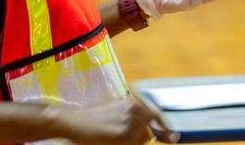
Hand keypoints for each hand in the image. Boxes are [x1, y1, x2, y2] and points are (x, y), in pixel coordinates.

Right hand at [58, 98, 178, 144]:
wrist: (72, 121)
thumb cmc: (90, 119)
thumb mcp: (114, 112)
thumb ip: (132, 118)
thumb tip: (150, 132)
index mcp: (132, 103)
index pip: (155, 116)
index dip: (165, 129)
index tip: (172, 138)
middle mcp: (134, 110)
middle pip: (148, 134)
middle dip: (138, 139)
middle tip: (117, 137)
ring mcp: (130, 122)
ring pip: (141, 142)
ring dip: (130, 143)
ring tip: (111, 137)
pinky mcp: (124, 135)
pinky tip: (110, 140)